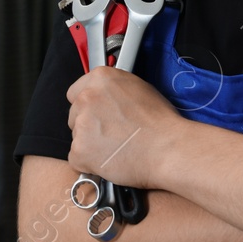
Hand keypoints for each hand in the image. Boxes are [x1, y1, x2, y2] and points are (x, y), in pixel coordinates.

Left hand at [66, 67, 182, 188]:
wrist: (167, 149)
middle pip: (75, 114)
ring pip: (76, 136)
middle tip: (111, 134)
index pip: (76, 92)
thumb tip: (107, 97)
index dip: (88, 106)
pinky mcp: (79, 150)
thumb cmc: (161, 122)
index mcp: (101, 78)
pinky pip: (77, 159)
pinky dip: (90, 163)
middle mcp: (87, 97)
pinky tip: (111, 160)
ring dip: (90, 144)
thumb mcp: (138, 89)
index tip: (97, 115)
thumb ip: (113, 91)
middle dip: (89, 125)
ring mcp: (81, 123)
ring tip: (116, 148)